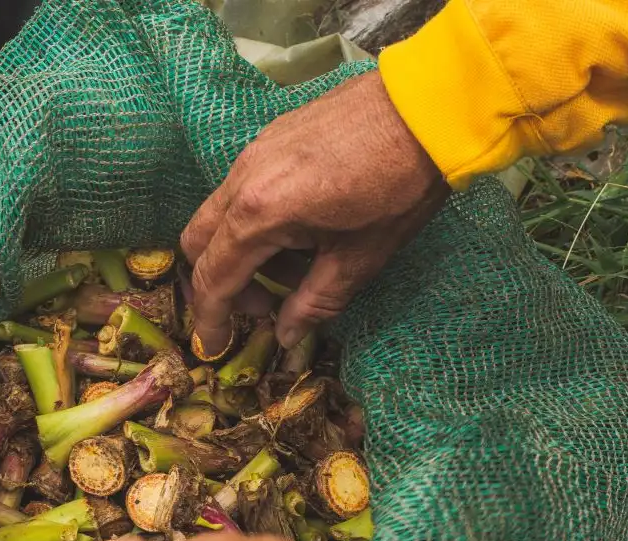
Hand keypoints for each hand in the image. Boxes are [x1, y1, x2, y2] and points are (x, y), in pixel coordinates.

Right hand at [181, 71, 448, 352]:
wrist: (428, 107)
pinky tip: (303, 226)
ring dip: (242, 251)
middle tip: (264, 303)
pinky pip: (241, 188)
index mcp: (259, 215)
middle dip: (220, 282)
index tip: (213, 347)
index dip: (210, 320)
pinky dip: (256, 220)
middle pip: (198, 243)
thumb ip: (313, 302)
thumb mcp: (359, 258)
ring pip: (219, 214)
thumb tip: (286, 335)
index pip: (213, 278)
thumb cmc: (398, 187)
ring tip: (297, 263)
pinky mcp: (271, 137)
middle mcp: (242, 179)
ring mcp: (253, 152)